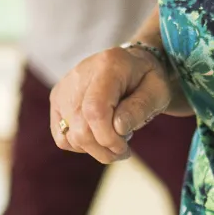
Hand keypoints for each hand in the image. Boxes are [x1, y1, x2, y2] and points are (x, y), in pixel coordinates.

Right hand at [50, 46, 176, 164]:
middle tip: (122, 149)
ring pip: (69, 136)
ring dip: (94, 148)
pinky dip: (80, 145)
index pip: (95, 109)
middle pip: (80, 127)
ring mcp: (64, 87)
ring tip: (113, 135)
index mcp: (108, 65)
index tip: (124, 148)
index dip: (107, 137)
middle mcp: (79, 74)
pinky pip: (61, 137)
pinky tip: (97, 135)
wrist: (129, 65)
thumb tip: (118, 128)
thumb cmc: (146, 79)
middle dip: (103, 149)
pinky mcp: (56, 99)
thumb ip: (140, 108)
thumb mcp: (157, 91)